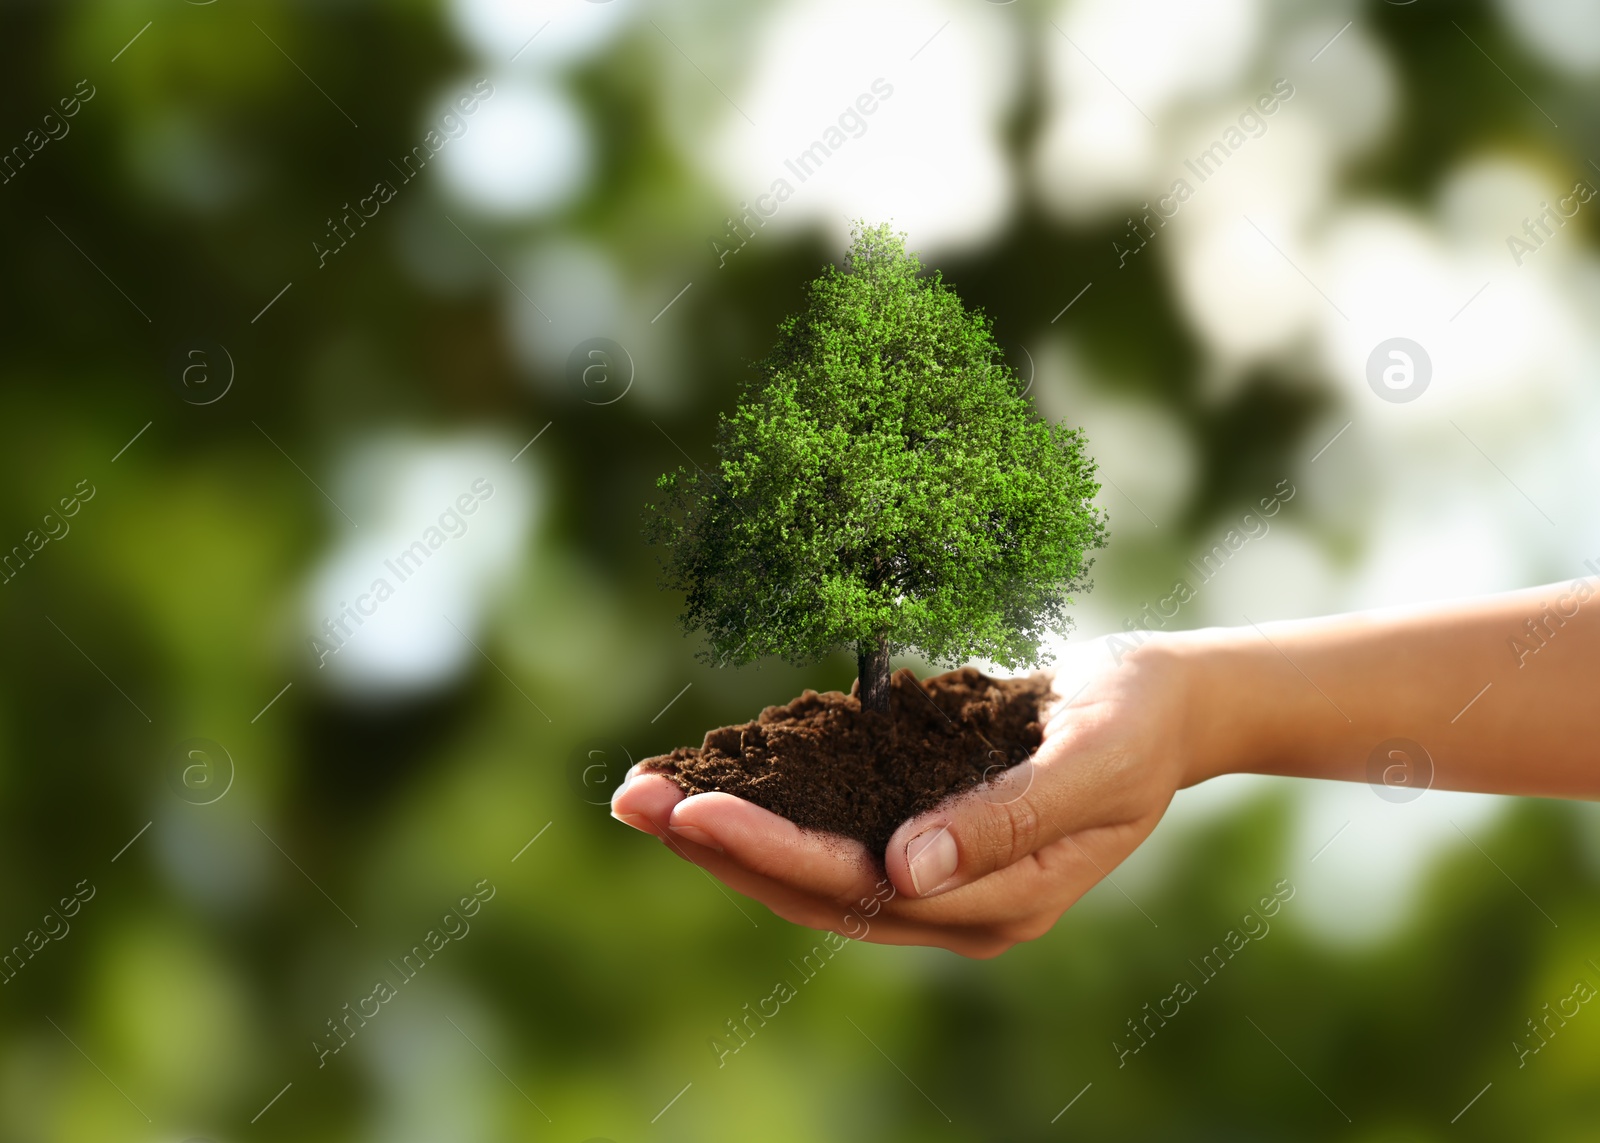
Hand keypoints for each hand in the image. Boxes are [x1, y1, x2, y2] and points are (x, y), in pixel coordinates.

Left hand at [610, 636, 1196, 956]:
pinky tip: (711, 786)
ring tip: (642, 798)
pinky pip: (829, 837)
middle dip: (718, 849)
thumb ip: (1008, 821)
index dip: (771, 851)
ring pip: (809, 873)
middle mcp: (955, 905)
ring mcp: (937, 878)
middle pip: (813, 892)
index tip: (694, 809)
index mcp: (998, 902)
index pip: (860, 888)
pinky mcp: (923, 837)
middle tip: (630, 802)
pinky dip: (766, 813)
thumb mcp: (1093, 762)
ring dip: (724, 838)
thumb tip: (908, 870)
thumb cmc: (1136, 723)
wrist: (1168, 709)